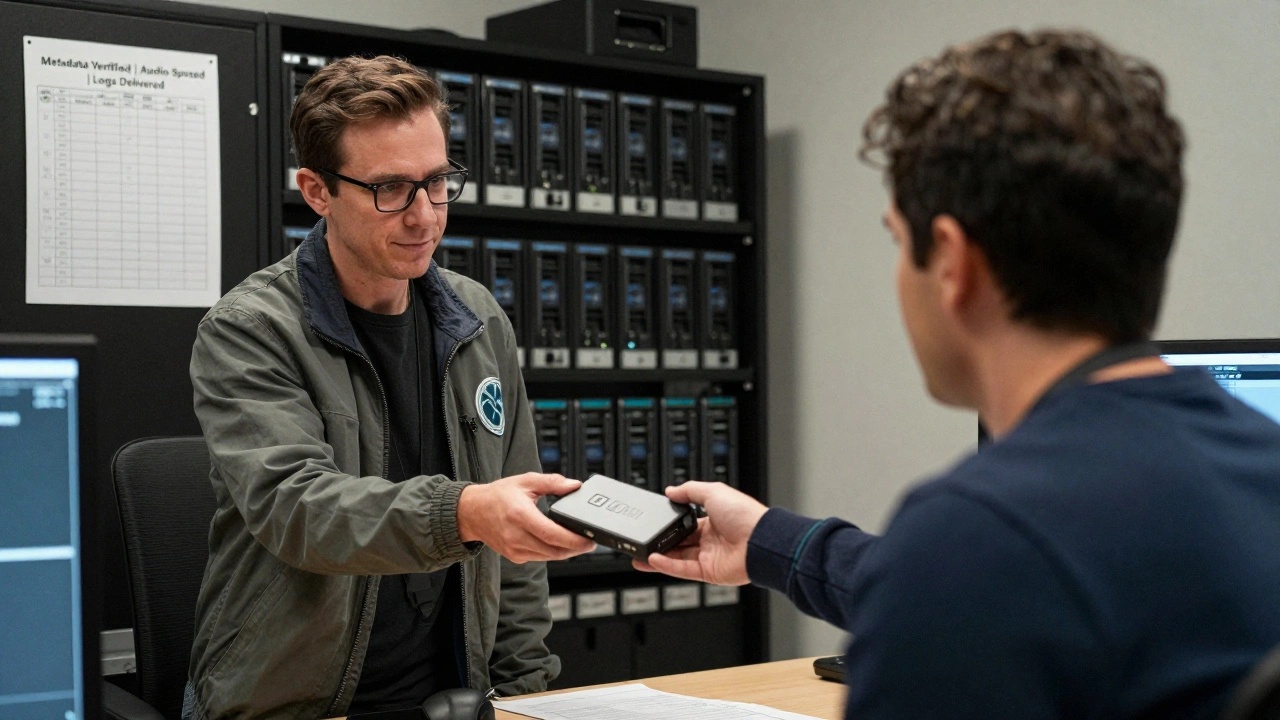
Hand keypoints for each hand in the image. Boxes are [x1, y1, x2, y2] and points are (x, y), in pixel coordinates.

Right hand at [456, 473, 596, 562]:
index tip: (589, 539)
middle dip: (576, 548)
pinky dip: (553, 552)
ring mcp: (514, 549)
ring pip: (549, 557)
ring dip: (566, 552)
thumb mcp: (525, 481)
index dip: (574, 540)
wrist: (472, 512)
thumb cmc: (498, 496)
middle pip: (554, 550)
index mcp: (520, 515)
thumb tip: (574, 485)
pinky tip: (559, 543)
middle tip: (590, 541)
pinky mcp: (515, 557)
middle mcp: (516, 536)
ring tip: (579, 542)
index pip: (552, 534)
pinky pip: (540, 557)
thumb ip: (552, 482)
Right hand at [633, 481, 767, 585]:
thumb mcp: (714, 491)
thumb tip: (670, 490)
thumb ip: (689, 490)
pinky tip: (653, 560)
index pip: (686, 523)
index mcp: (714, 520)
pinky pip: (683, 570)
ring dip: (659, 556)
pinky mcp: (709, 573)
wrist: (760, 541)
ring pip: (678, 558)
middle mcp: (712, 540)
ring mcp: (710, 557)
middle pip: (680, 542)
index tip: (655, 522)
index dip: (671, 523)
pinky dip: (667, 566)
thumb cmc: (745, 515)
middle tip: (643, 540)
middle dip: (662, 542)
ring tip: (640, 554)